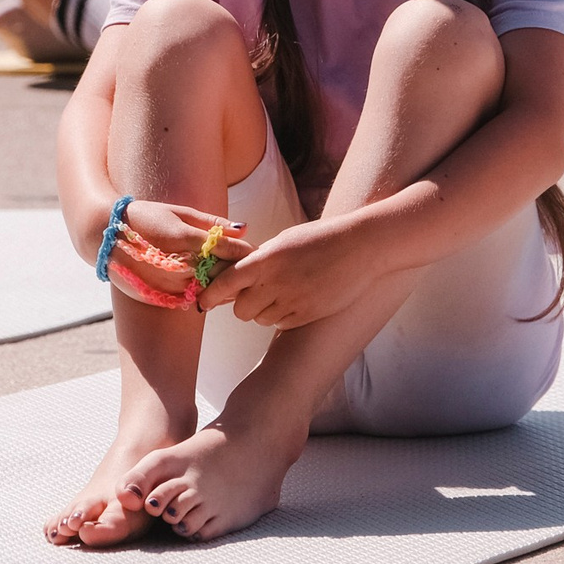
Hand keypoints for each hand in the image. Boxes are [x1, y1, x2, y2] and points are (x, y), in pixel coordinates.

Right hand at [110, 199, 250, 302]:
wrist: (106, 238)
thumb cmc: (145, 218)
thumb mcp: (179, 212)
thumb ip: (212, 223)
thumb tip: (244, 230)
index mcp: (187, 238)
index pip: (231, 250)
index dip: (248, 253)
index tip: (259, 252)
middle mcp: (182, 264)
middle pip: (224, 274)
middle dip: (241, 271)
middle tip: (255, 268)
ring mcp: (172, 284)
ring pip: (212, 290)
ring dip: (226, 286)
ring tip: (235, 279)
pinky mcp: (163, 298)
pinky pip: (194, 300)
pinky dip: (206, 294)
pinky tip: (211, 287)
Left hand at [201, 215, 373, 329]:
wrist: (360, 247)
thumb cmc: (321, 239)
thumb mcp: (285, 241)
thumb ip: (261, 259)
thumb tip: (238, 274)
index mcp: (266, 259)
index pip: (226, 283)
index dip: (211, 295)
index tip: (203, 303)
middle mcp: (276, 282)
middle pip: (241, 310)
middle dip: (242, 306)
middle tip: (253, 296)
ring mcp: (293, 301)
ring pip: (260, 319)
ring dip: (264, 311)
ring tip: (282, 294)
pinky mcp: (308, 314)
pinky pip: (281, 324)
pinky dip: (282, 317)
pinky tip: (297, 300)